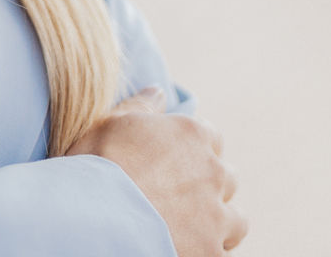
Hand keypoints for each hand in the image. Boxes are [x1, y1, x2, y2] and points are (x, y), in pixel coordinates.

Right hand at [66, 86, 247, 255]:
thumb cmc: (96, 166)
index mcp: (190, 135)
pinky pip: (221, 252)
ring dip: (218, 222)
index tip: (173, 162)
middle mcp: (211, 172)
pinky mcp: (212, 252)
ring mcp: (216, 215)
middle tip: (177, 197)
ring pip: (235, 219)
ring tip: (189, 230)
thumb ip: (141, 105)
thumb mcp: (109, 123)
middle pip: (225, 177)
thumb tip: (159, 90)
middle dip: (208, 185)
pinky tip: (185, 249)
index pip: (209, 136)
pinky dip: (207, 250)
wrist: (94, 218)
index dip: (191, 149)